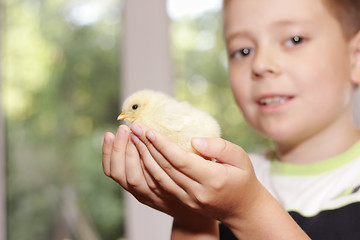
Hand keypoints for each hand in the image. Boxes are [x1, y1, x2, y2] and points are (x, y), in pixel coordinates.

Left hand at [129, 123, 310, 239]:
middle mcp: (197, 192)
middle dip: (147, 148)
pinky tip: (143, 156)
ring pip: (160, 178)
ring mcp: (189, 200)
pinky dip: (149, 170)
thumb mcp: (241, 158)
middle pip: (166, 168)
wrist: (242, 209)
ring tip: (134, 140)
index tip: (149, 131)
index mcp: (213, 179)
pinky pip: (162, 186)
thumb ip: (219, 147)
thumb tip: (194, 141)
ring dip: (144, 159)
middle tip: (135, 129)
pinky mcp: (184, 202)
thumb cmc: (243, 179)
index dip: (163, 145)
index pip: (181, 160)